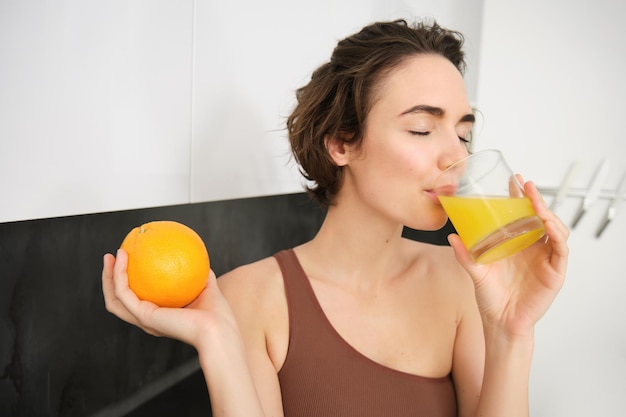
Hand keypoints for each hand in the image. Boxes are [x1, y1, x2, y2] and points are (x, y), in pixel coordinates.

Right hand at [102, 249, 237, 348]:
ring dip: (108, 277)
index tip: (129, 260)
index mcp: (159, 316)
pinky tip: (122, 258)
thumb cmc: (218, 314)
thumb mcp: (207, 287)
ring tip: (109, 257)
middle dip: (110, 279)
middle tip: (111, 257)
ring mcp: (143, 320)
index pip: (136, 300)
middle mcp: (148, 320)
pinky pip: (123, 293)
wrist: (218, 329)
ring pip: (114, 299)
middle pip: (118, 301)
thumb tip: (197, 256)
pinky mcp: (144, 316)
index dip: (128, 282)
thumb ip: (199, 273)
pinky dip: (118, 275)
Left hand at [448, 180, 568, 337]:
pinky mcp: (555, 271)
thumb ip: (464, 255)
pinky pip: (561, 249)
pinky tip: (549, 224)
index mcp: (517, 243)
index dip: (521, 197)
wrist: (500, 321)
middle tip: (525, 184)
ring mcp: (546, 258)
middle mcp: (534, 247)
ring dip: (548, 212)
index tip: (514, 180)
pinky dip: (557, 234)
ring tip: (536, 203)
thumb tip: (451, 236)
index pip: (523, 214)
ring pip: (555, 228)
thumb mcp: (475, 271)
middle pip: (541, 217)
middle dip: (535, 199)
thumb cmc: (490, 296)